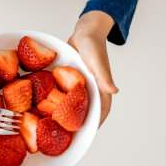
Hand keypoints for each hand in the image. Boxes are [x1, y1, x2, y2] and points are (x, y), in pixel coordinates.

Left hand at [67, 10, 118, 126]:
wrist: (84, 30)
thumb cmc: (93, 44)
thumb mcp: (97, 60)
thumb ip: (104, 76)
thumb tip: (114, 91)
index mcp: (102, 86)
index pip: (102, 109)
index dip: (95, 122)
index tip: (86, 135)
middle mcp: (93, 86)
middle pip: (89, 108)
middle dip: (81, 121)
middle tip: (68, 133)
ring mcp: (83, 82)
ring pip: (79, 101)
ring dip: (71, 111)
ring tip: (59, 123)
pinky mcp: (74, 77)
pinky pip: (70, 91)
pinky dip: (63, 98)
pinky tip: (51, 103)